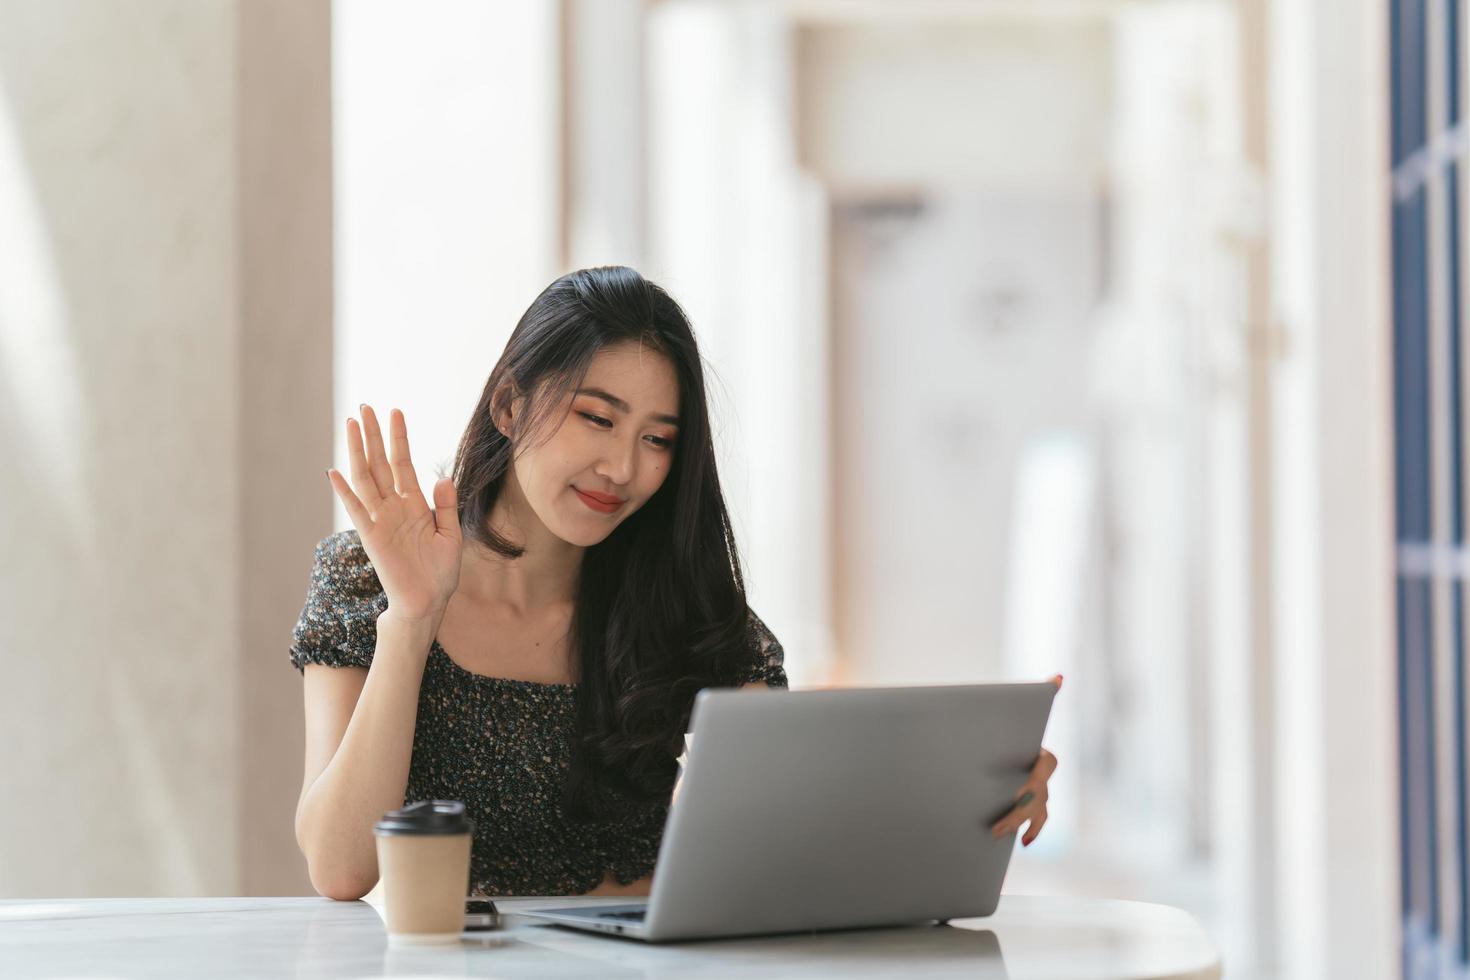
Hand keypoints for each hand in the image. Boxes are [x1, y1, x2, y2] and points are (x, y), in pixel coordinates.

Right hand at [326, 404, 463, 622]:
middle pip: (379, 463)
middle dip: (373, 435)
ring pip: (365, 478)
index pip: (403, 463)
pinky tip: (334, 471)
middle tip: (364, 407)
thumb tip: (442, 478)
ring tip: (351, 425)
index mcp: (415, 505)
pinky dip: (344, 492)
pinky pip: (356, 510)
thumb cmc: (440, 572)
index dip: (399, 438)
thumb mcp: (451, 535)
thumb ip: (445, 507)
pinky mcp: (371, 537)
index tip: (395, 412)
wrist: (428, 602)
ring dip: (357, 451)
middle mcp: (394, 507)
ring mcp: (380, 520)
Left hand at [990, 673, 1062, 846]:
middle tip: (997, 825)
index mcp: (1042, 756)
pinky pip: (1038, 820)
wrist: (1002, 743)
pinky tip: (1024, 842)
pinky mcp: (1032, 805)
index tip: (1017, 792)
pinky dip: (1033, 831)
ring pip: (1038, 812)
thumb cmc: (1010, 729)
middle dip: (1019, 812)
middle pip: (1038, 797)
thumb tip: (1059, 677)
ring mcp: (1041, 792)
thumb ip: (1041, 695)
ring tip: (999, 833)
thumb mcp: (1015, 713)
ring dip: (1023, 824)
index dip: (1034, 781)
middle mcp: (1045, 776)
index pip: (1045, 769)